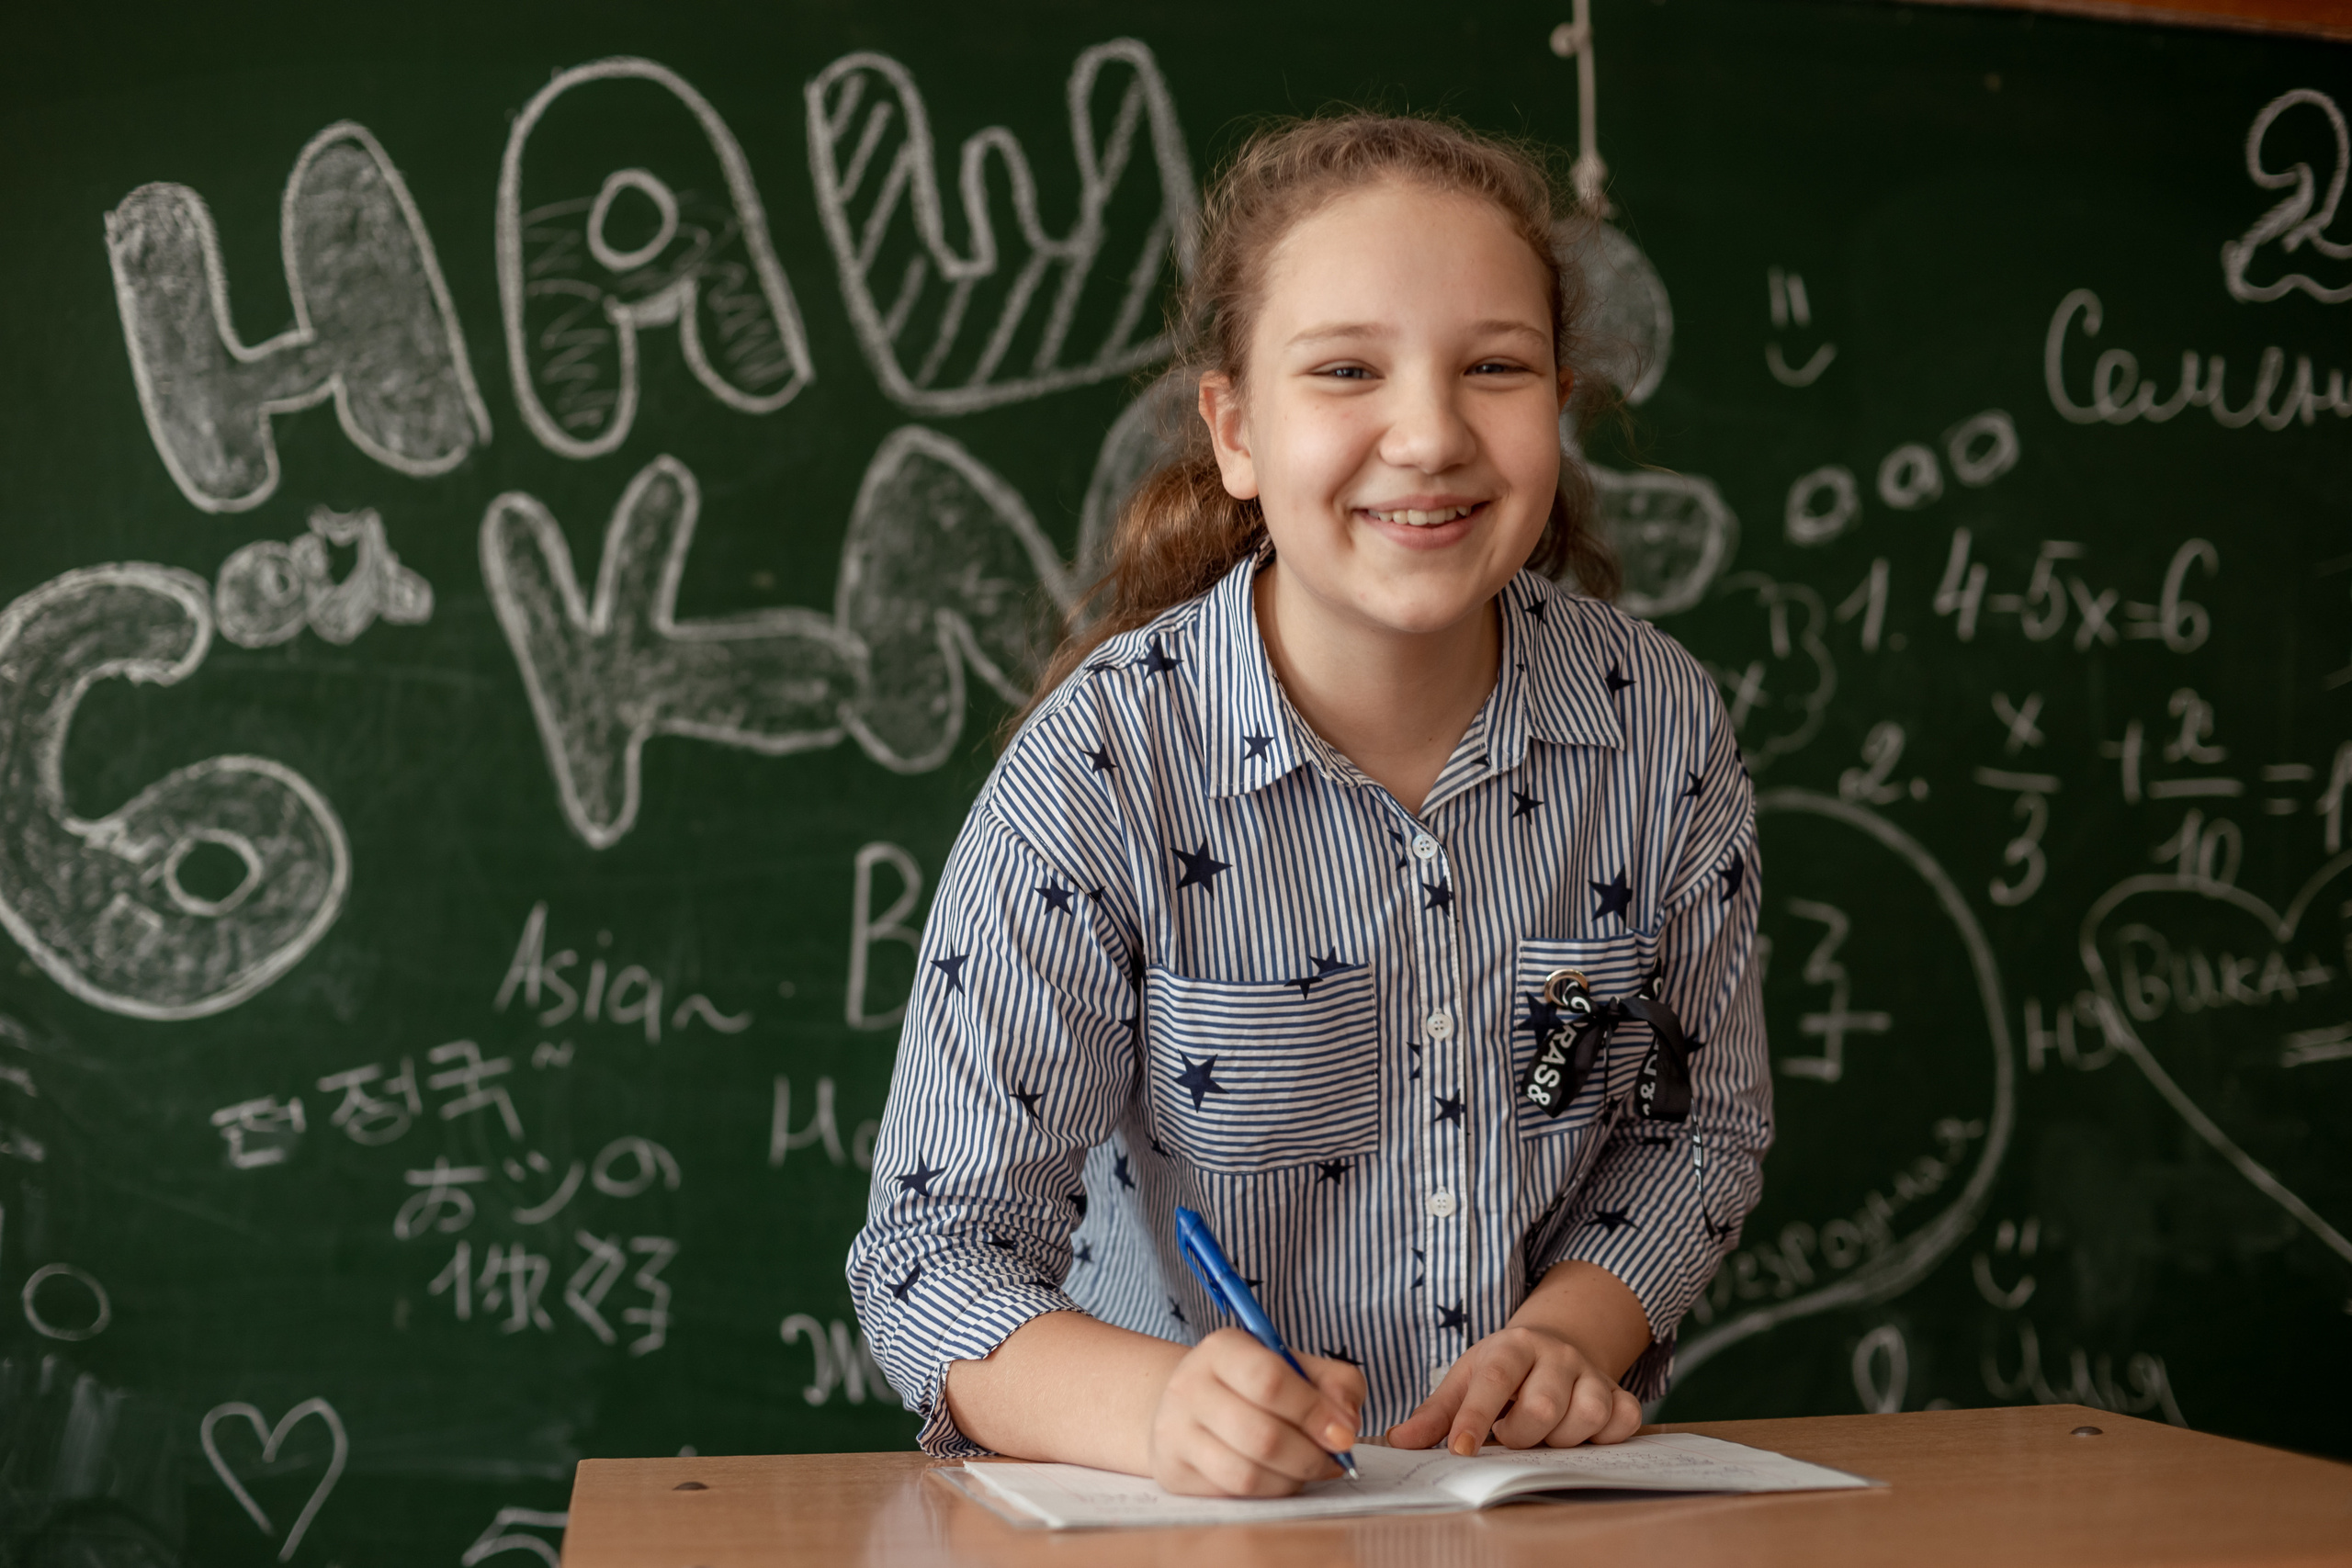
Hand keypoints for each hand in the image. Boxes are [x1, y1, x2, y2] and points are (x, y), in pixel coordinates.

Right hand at [1146, 1328, 1365, 1495]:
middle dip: (1311, 1455)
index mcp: (1222, 1348)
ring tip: (1310, 1469)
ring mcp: (1175, 1432)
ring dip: (1294, 1479)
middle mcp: (1189, 1386)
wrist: (1191, 1407)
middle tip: (1335, 1460)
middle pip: (1262, 1435)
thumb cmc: (1254, 1386)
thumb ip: (1336, 1384)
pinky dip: (1271, 1492)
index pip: (1269, 1380)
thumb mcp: (1296, 1367)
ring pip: (1248, 1474)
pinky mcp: (1174, 1472)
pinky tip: (1282, 1478)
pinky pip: (1234, 1494)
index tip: (1345, 1434)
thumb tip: (1346, 1426)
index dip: (1314, 1412)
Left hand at [1386, 1323, 1642, 1453]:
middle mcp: (1556, 1354)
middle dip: (1520, 1436)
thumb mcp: (1466, 1379)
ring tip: (1544, 1433)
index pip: (1493, 1380)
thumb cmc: (1504, 1370)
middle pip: (1542, 1407)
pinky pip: (1622, 1423)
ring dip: (1560, 1440)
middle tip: (1510, 1435)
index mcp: (1512, 1345)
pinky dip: (1603, 1438)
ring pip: (1585, 1417)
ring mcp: (1591, 1373)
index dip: (1476, 1417)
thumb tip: (1399, 1441)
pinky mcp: (1620, 1393)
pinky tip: (1581, 1434)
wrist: (1556, 1345)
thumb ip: (1436, 1413)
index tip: (1459, 1450)